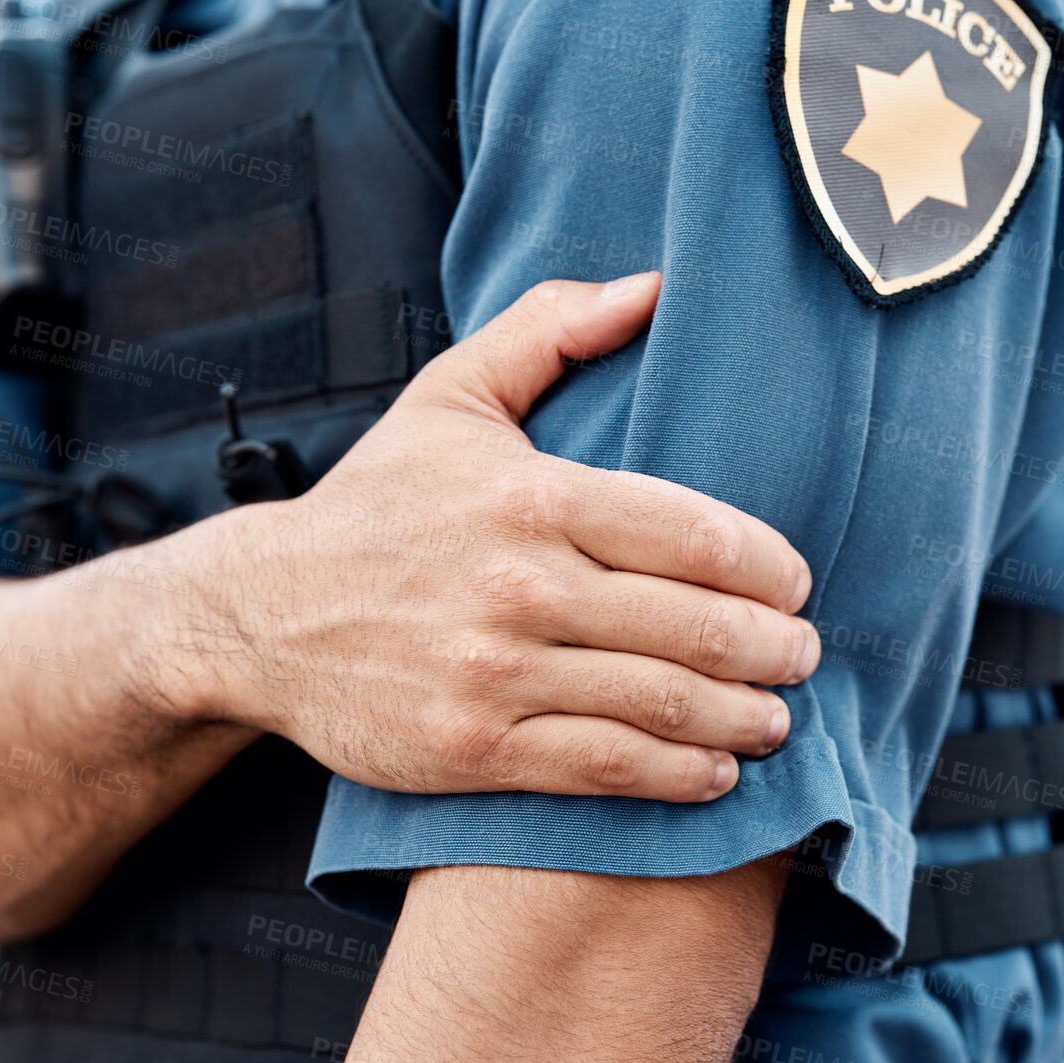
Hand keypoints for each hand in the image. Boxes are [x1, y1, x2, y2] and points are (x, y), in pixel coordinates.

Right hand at [169, 273, 819, 802]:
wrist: (261, 615)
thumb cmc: (373, 506)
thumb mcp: (448, 397)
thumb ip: (549, 330)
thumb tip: (653, 287)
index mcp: (532, 495)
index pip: (698, 535)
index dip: (771, 569)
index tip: (794, 585)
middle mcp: (521, 585)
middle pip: (697, 626)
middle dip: (775, 648)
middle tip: (802, 655)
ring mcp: (495, 673)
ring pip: (663, 703)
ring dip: (745, 715)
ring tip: (777, 715)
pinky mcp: (473, 747)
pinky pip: (606, 767)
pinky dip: (680, 775)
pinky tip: (715, 769)